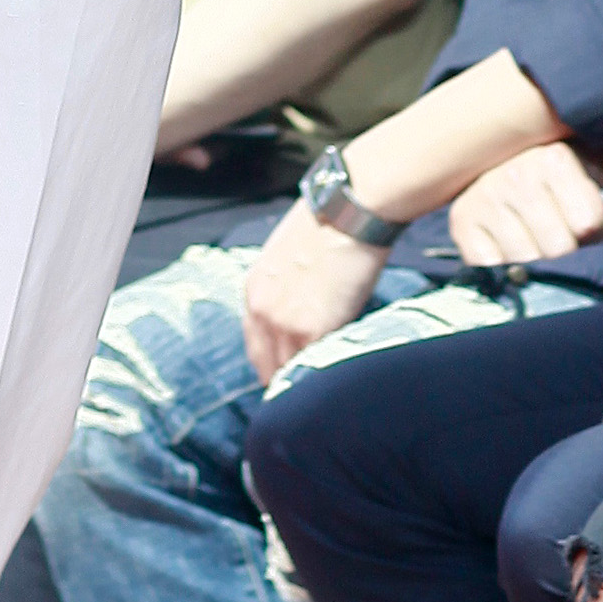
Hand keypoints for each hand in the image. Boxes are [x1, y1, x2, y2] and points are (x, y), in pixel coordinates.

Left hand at [242, 203, 390, 383]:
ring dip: (304, 379)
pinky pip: (315, 363)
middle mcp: (262, 310)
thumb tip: (301, 306)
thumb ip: (284, 287)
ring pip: (289, 369)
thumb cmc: (328, 223)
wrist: (348, 210)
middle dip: (283, 378)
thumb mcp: (287, 255)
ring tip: (322, 389)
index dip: (270, 361)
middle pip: (266, 363)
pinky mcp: (313, 329)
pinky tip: (337, 378)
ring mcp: (285, 323)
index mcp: (254, 289)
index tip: (284, 372)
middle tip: (302, 390)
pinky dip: (325, 373)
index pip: (255, 342)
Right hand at [445, 137, 602, 267]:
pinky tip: (506, 241)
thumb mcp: (592, 159)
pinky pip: (494, 266)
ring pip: (528, 260)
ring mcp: (483, 201)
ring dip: (534, 256)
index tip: (583, 218)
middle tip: (556, 227)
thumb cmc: (552, 170)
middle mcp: (515, 176)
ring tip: (532, 233)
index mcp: (553, 158)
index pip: (589, 225)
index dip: (593, 229)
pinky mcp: (461, 225)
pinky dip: (502, 263)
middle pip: (559, 248)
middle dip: (564, 245)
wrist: (487, 163)